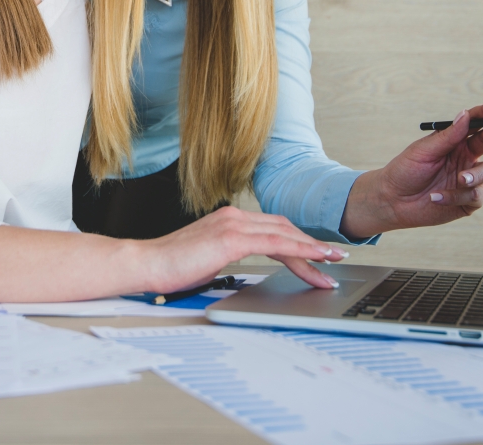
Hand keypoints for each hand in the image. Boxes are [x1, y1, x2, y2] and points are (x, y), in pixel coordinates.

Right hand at [140, 206, 347, 291]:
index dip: (299, 239)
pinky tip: (315, 259)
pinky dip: (299, 250)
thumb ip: (228, 256)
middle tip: (336, 257)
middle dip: (313, 243)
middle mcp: (234, 216)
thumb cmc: (171, 266)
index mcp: (229, 220)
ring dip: (313, 248)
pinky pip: (274, 243)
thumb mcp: (208, 259)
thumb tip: (246, 267)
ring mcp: (233, 225)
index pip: (273, 227)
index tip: (318, 252)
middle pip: (284, 228)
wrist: (146, 264)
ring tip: (333, 261)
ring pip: (284, 234)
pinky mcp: (230, 238)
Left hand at [340, 101, 482, 239]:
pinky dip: (455, 196)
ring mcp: (469, 179)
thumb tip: (466, 115)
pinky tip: (436, 197)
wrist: (392, 201)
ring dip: (476, 174)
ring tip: (460, 178)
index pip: (476, 123)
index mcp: (455, 141)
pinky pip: (475, 196)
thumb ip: (447, 136)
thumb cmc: (405, 171)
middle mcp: (465, 158)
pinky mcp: (467, 201)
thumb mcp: (423, 151)